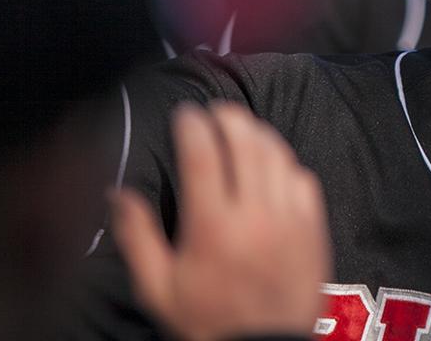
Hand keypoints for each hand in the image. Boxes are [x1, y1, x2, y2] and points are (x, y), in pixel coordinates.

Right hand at [112, 103, 328, 340]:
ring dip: (258, 133)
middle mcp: (254, 216)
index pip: (203, 156)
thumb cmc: (207, 321)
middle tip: (216, 111)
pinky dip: (286, 162)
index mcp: (212, 228)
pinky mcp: (313, 227)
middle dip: (229, 117)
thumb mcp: (159, 288)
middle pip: (245, 143)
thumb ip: (138, 236)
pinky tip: (272, 162)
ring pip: (277, 155)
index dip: (192, 125)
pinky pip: (303, 178)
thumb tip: (116, 193)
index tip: (185, 112)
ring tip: (242, 127)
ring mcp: (290, 219)